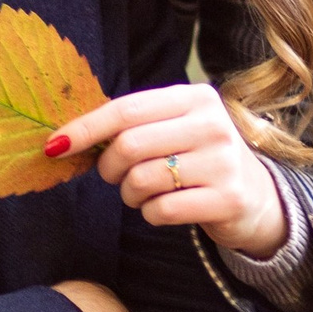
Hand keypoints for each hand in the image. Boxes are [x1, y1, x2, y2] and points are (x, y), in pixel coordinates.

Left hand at [48, 83, 289, 261]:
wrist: (257, 196)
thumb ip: (133, 126)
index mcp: (195, 97)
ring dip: (129, 194)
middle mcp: (212, 124)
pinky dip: (149, 213)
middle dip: (108, 168)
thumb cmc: (199, 158)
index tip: (55, 145)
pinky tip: (162, 208)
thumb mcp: (175, 128)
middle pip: (129, 146)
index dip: (85, 129)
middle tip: (113, 177)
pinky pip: (160, 210)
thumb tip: (66, 138)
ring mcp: (222, 162)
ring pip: (142, 180)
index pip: (126, 110)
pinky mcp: (227, 198)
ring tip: (142, 193)